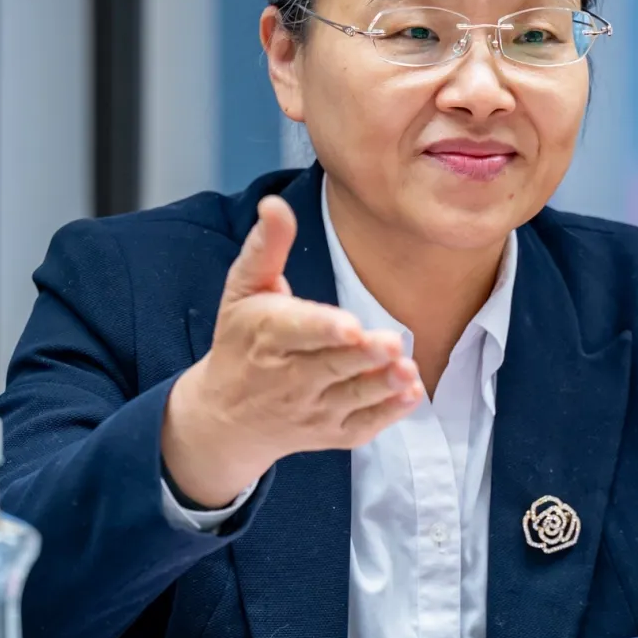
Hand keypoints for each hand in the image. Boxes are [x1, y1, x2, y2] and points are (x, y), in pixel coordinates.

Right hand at [161, 195, 423, 507]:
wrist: (226, 416)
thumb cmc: (242, 340)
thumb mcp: (244, 290)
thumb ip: (265, 248)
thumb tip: (274, 204)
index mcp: (267, 336)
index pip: (297, 331)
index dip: (323, 328)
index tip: (349, 325)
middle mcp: (289, 378)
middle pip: (332, 366)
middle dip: (362, 356)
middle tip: (392, 343)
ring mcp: (312, 409)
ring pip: (352, 398)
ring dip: (381, 385)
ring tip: (408, 370)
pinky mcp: (331, 433)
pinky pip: (362, 427)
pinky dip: (387, 415)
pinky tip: (411, 394)